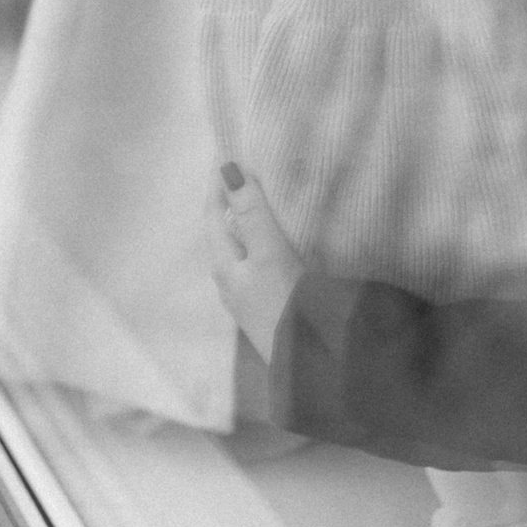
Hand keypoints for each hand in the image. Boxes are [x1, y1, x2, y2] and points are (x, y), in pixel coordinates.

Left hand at [210, 164, 301, 358]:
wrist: (314, 375)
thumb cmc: (287, 311)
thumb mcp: (269, 256)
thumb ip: (252, 214)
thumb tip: (226, 167)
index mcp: (225, 266)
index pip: (213, 213)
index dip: (218, 184)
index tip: (226, 152)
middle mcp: (231, 282)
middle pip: (225, 231)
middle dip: (233, 201)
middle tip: (246, 169)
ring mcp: (251, 298)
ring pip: (244, 249)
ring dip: (250, 222)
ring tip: (264, 198)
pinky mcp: (273, 309)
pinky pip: (262, 265)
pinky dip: (267, 243)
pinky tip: (283, 242)